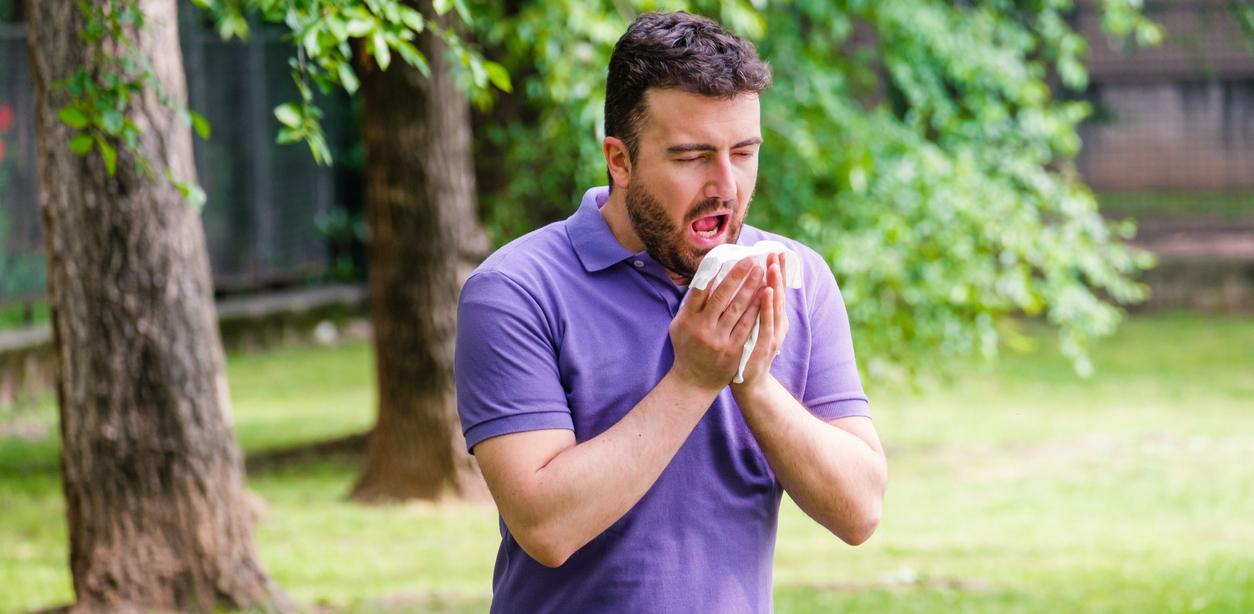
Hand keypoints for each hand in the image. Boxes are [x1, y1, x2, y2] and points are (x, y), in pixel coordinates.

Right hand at [669, 258, 764, 391]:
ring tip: (760, 272)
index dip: (713, 273)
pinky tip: (764, 296)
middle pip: (721, 297)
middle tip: (749, 260)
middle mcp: (702, 328)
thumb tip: (704, 278)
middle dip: (736, 277)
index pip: (699, 291)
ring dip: (750, 289)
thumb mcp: (679, 325)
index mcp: (687, 319)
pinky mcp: (732, 350)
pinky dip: (756, 309)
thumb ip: (690, 304)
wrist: (694, 381)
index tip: (725, 257)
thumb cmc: (687, 347)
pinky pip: (747, 326)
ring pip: (736, 309)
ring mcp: (718, 340)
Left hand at [732, 252, 789, 393]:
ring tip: (772, 265)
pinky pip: (766, 322)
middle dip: (777, 272)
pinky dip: (767, 306)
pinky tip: (765, 292)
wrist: (749, 384)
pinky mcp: (766, 345)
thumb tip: (744, 284)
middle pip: (778, 293)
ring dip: (774, 284)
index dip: (777, 271)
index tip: (776, 251)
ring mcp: (773, 334)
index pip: (776, 289)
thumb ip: (751, 308)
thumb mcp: (751, 326)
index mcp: (773, 318)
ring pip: (775, 305)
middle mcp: (777, 324)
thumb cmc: (746, 352)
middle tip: (775, 252)